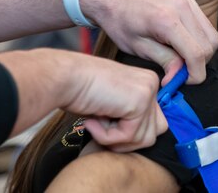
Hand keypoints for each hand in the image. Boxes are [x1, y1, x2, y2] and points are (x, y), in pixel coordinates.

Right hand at [0, 49, 165, 151]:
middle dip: (126, 139)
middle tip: (101, 126)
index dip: (128, 132)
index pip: (153, 123)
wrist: (63, 78)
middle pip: (153, 133)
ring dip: (115, 140)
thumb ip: (131, 117)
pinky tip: (92, 119)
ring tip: (95, 121)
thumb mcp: (113, 104)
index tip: (106, 120)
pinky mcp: (139, 101)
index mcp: (145, 82)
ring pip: (144, 139)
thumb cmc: (80, 91)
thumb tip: (145, 139)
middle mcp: (151, 83)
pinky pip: (129, 137)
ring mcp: (147, 90)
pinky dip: (107, 137)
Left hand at [82, 0, 217, 84]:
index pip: (197, 53)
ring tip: (180, 57)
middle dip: (198, 64)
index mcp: (167, 20)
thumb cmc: (121, 22)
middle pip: (209, 46)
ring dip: (202, 52)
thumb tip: (180, 77)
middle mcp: (182, 7)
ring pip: (212, 37)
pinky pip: (206, 26)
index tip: (184, 82)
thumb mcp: (139, 48)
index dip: (195, 74)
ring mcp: (188, 1)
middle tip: (179, 71)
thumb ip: (165, 61)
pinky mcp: (189, 1)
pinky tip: (181, 44)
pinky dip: (200, 40)